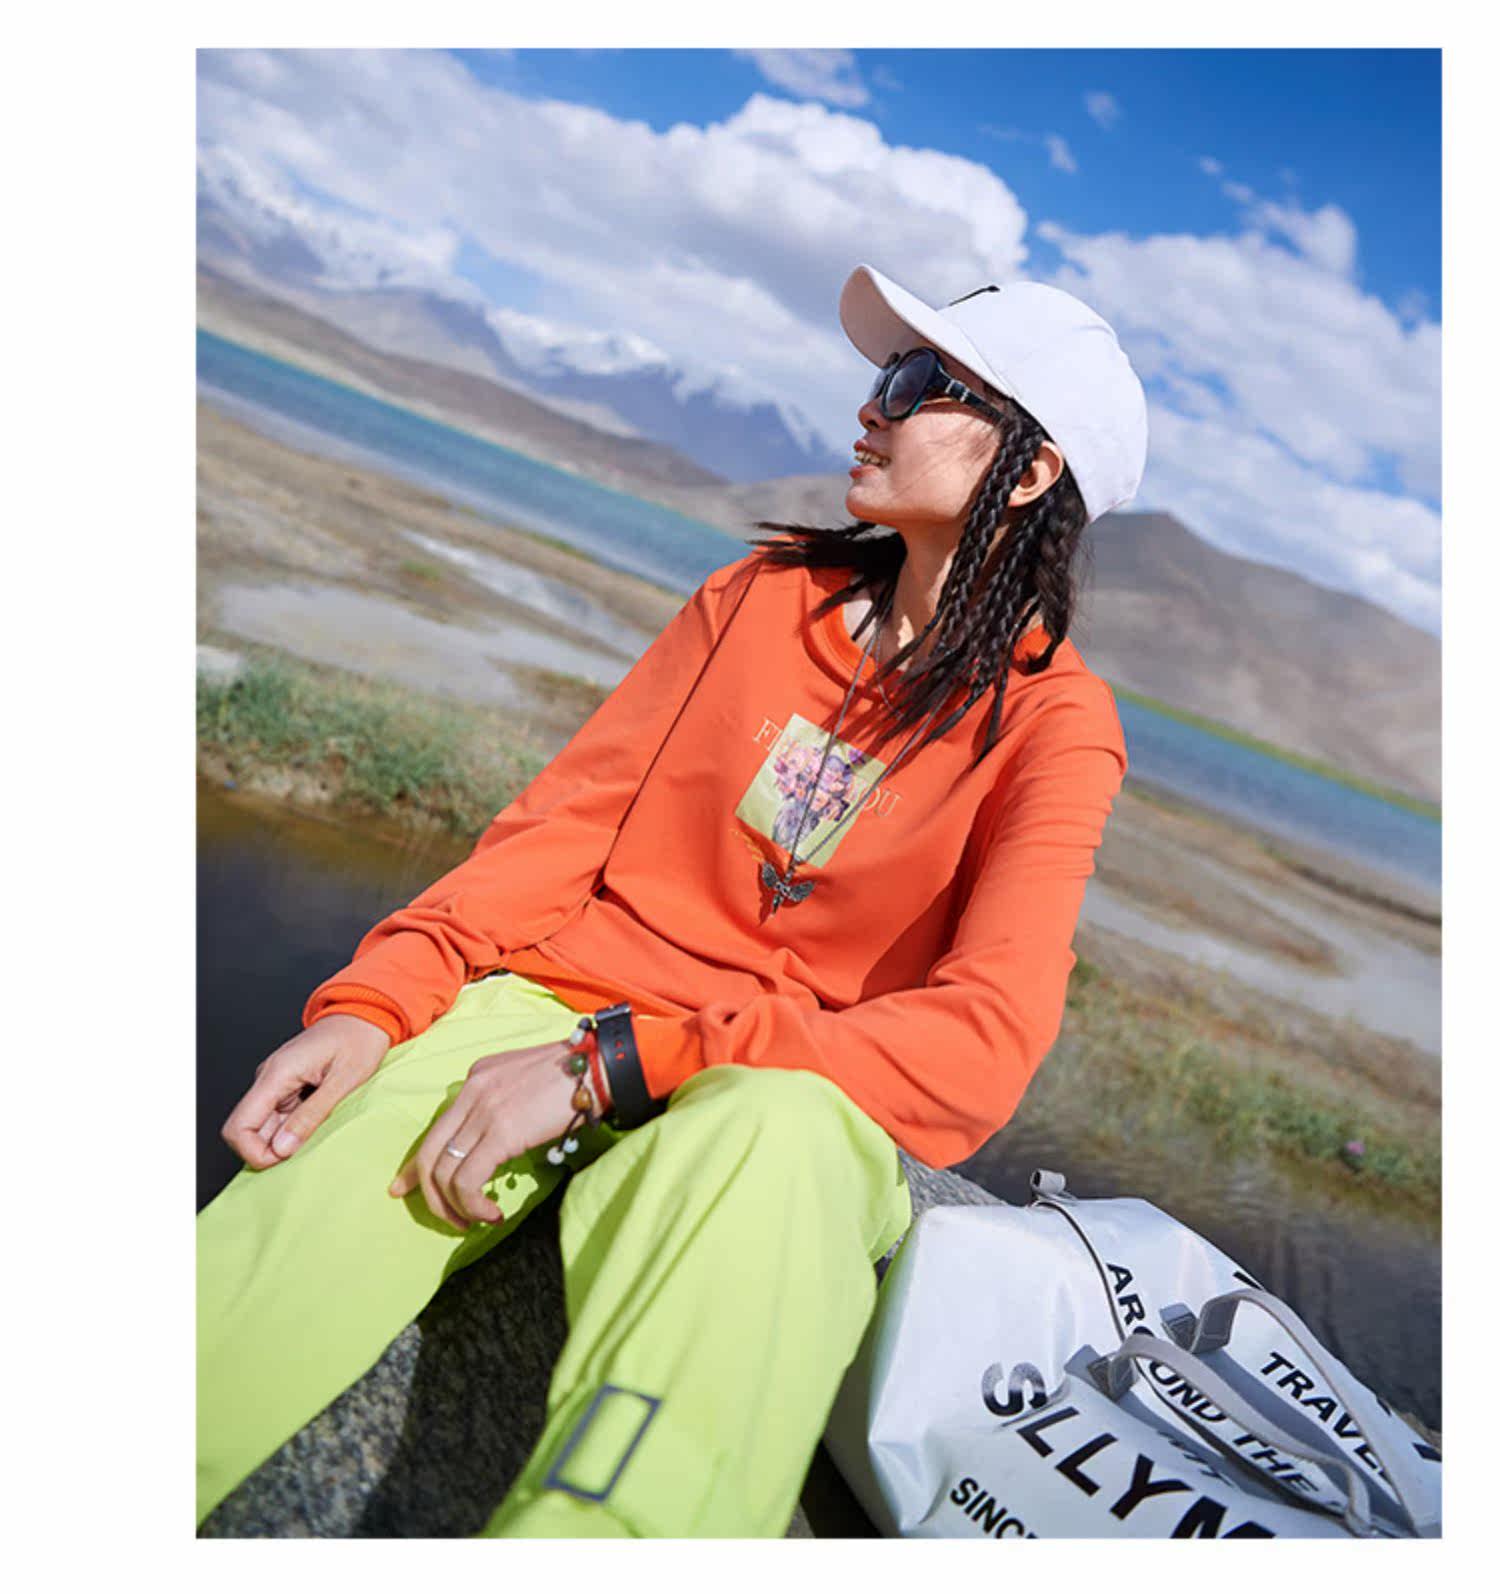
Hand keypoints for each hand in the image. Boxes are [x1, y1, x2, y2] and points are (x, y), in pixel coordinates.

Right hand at [221, 1015, 390, 1169]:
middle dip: (270, 1149)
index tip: (284, 1159)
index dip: (254, 1152)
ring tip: (317, 1134)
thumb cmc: (360, 1039)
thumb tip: (282, 1149)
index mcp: (277, 1074)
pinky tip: (317, 1125)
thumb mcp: (344, 1081)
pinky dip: (293, 1129)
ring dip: (284, 1139)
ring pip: (263, 1126)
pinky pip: (279, 1117)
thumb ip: (312, 1115)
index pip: (238, 1126)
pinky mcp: (286, 1086)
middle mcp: (269, 1078)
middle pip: (246, 1130)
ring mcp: (276, 1083)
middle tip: (307, 1149)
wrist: (366, 1015)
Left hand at [388, 1040, 585, 1230]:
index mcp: (477, 1078)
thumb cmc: (575, 1075)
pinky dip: (473, 1205)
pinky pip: (468, 1180)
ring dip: (454, 1207)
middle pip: (429, 1152)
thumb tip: (495, 1138)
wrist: (599, 1065)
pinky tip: (493, 1214)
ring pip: (444, 1171)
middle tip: (446, 1219)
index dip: (415, 1165)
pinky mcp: (501, 1132)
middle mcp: (472, 1091)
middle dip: (428, 1193)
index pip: (435, 1127)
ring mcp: (484, 1110)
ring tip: (475, 1220)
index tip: (403, 1187)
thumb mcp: (525, 1079)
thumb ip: (501, 1100)